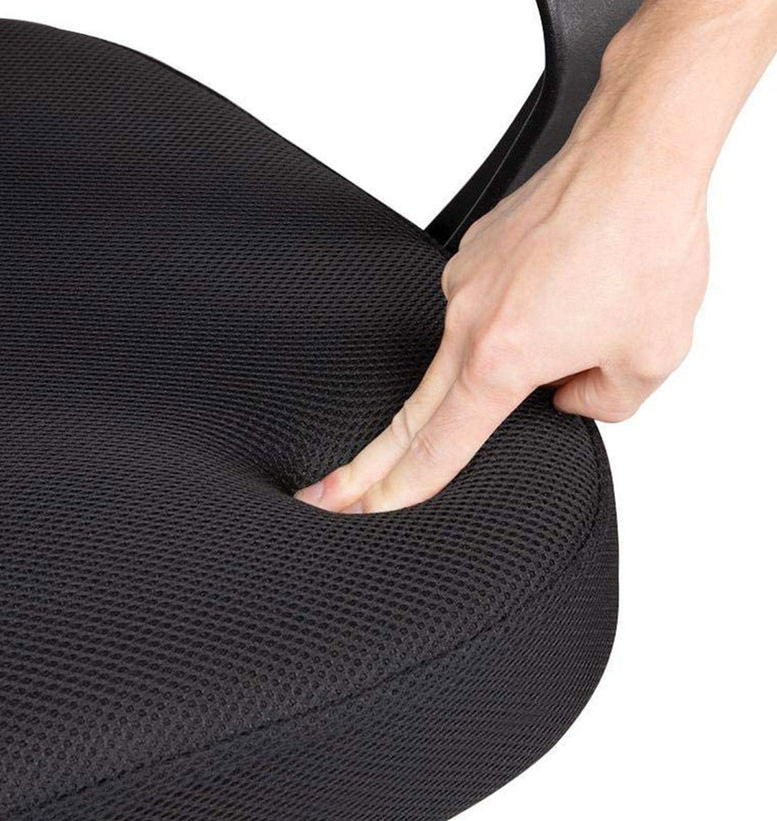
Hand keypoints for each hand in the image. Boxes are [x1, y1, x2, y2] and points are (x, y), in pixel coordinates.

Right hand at [296, 134, 708, 513]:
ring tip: (577, 324)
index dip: (398, 490)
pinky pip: (485, 306)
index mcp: (500, 359)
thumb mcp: (650, 356)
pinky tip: (562, 295)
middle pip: (411, 415)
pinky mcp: (473, 254)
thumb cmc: (645, 242)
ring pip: (467, 352)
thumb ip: (600, 404)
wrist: (637, 152)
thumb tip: (566, 395)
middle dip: (369, 466)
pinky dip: (517, 315)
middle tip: (328, 496)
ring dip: (503, 362)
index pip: (438, 446)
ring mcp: (464, 284)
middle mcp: (468, 322)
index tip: (363, 510)